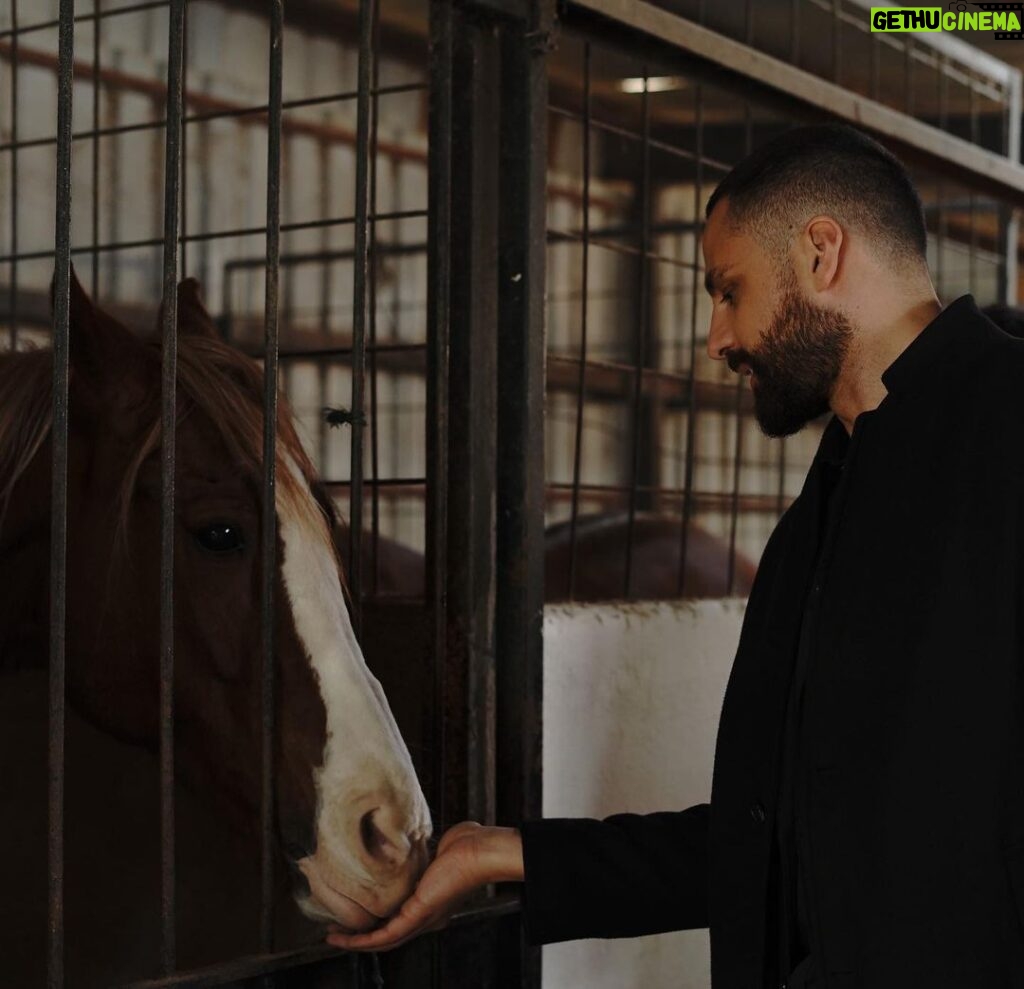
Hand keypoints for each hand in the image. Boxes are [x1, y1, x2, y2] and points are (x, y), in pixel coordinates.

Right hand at [325, 822, 522, 951]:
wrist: (480, 851)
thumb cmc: (468, 845)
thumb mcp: (434, 849)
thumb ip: (421, 850)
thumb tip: (408, 840)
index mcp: (430, 902)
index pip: (398, 917)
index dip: (376, 919)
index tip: (356, 914)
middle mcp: (426, 916)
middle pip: (388, 934)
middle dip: (360, 936)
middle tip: (337, 933)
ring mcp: (423, 918)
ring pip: (384, 940)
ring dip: (356, 942)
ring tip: (334, 939)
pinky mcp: (418, 915)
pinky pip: (387, 935)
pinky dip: (364, 940)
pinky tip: (347, 939)